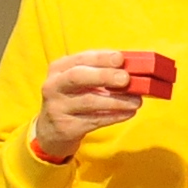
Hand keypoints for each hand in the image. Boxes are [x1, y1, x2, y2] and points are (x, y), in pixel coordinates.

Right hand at [31, 51, 147, 161]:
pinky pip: (95, 120)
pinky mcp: (67, 127)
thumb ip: (99, 71)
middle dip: (104, 76)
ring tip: (136, 101)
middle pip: (78, 77)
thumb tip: (130, 67)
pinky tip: (128, 113)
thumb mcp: (79, 81)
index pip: (80, 59)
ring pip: (89, 101)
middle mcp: (54, 86)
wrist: (51, 130)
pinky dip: (114, 116)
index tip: (120, 58)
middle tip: (126, 78)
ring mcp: (58, 108)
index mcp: (58, 68)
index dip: (101, 58)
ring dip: (116, 101)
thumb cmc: (73, 98)